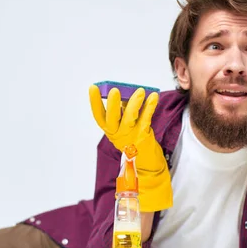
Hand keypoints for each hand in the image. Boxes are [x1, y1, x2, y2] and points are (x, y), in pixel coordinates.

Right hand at [89, 85, 172, 211]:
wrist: (147, 160)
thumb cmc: (134, 137)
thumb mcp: (124, 124)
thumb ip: (123, 108)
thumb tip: (126, 91)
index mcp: (110, 129)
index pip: (98, 115)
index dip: (94, 102)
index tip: (93, 87)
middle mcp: (117, 133)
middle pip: (111, 119)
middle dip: (112, 104)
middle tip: (114, 90)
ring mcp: (130, 135)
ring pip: (129, 118)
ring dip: (134, 103)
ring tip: (140, 91)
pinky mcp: (143, 136)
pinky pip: (146, 119)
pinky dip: (150, 107)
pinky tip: (153, 97)